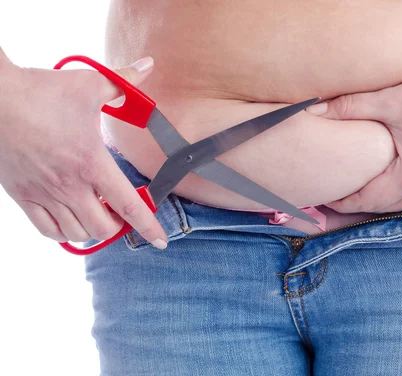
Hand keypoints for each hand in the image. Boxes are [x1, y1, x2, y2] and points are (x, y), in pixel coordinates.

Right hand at [0, 54, 168, 248]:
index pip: (128, 206)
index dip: (148, 227)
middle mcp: (69, 185)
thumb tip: (148, 65)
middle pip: (103, 228)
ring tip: (98, 216)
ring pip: (75, 233)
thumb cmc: (41, 91)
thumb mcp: (90, 83)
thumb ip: (124, 82)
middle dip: (118, 226)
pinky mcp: (21, 195)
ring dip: (92, 230)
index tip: (161, 241)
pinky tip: (70, 220)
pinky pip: (45, 230)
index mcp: (91, 162)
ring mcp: (43, 193)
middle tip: (121, 213)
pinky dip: (62, 233)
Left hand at [307, 66, 401, 213]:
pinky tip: (395, 183)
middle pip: (386, 207)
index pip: (367, 200)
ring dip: (384, 200)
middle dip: (360, 203)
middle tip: (337, 195)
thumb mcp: (390, 100)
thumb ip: (347, 108)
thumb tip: (310, 110)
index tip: (324, 198)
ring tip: (362, 189)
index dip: (343, 202)